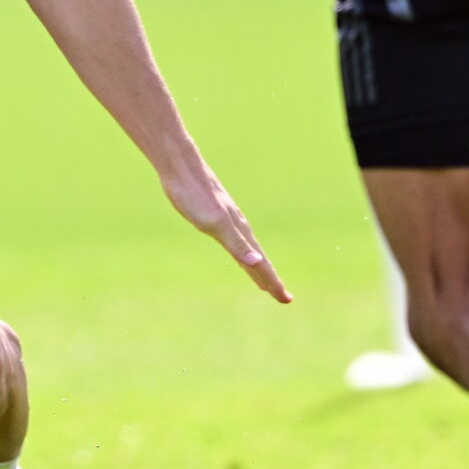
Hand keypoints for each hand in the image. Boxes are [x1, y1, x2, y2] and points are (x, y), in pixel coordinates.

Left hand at [161, 167, 291, 302]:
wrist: (181, 168)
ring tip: (263, 284)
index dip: (274, 283)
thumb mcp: (216, 224)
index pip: (262, 265)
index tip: (287, 300)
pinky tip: (238, 254)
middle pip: (259, 260)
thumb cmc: (196, 196)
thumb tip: (257, 262)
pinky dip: (242, 254)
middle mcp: (239, 228)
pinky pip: (234, 242)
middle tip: (284, 298)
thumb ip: (236, 244)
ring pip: (248, 251)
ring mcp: (228, 221)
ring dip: (257, 269)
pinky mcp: (215, 215)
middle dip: (271, 280)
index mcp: (241, 233)